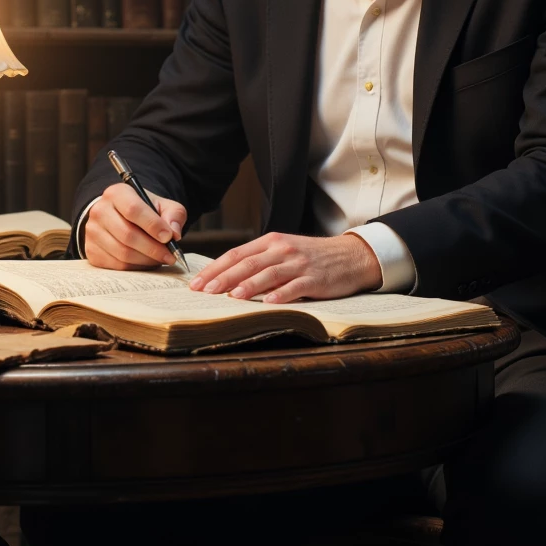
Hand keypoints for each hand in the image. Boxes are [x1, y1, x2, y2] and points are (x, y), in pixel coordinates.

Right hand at [82, 183, 186, 269]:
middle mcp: (100, 211)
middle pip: (127, 234)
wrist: (119, 217)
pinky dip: (136, 267)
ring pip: (122, 253)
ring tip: (161, 258)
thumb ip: (173, 214)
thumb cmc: (143, 211)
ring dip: (146, 260)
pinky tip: (146, 262)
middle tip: (170, 255)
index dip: (153, 225)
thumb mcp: (161, 205)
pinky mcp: (91, 251)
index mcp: (117, 193)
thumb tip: (174, 234)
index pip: (133, 209)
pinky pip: (117, 265)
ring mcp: (92, 232)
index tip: (169, 237)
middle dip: (153, 248)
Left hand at [188, 231, 381, 303]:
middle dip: (223, 278)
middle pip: (247, 263)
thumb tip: (226, 278)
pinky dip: (281, 295)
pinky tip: (268, 303)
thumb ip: (259, 261)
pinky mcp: (314, 278)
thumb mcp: (283, 251)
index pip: (236, 254)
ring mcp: (298, 263)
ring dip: (248, 285)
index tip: (196, 283)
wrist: (349, 256)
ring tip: (231, 296)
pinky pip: (295, 286)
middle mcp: (282, 249)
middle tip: (204, 292)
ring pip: (268, 274)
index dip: (215, 268)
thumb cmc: (311, 256)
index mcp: (271, 242)